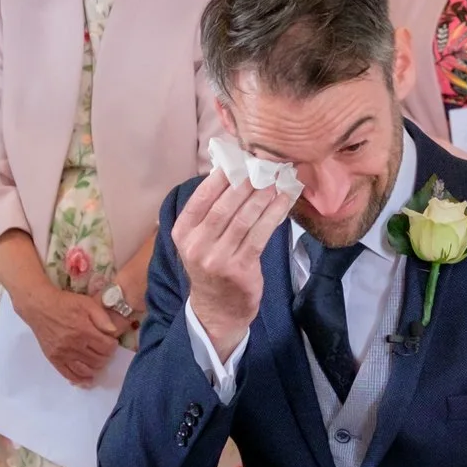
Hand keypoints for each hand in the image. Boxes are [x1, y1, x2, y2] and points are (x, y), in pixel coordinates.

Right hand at [20, 284, 124, 384]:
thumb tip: (113, 332)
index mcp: (84, 330)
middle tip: (105, 352)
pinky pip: (69, 374)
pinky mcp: (54, 359)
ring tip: (98, 363)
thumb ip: (102, 317)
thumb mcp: (87, 303)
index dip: (113, 346)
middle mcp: (74, 345)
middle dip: (106, 357)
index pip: (107, 347)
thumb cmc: (64, 303)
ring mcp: (63, 354)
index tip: (111, 342)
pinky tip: (86, 380)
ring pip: (86, 369)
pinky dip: (80, 379)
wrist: (39, 307)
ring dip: (96, 369)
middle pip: (98, 360)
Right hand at [170, 172, 296, 361]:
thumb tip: (233, 170)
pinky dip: (274, 214)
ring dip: (263, 195)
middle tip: (265, 163)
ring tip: (278, 178)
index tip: (240, 156)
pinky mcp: (240, 269)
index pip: (201, 197)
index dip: (222, 175)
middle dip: (247, 181)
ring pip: (244, 218)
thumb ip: (210, 211)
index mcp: (182, 232)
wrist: (217, 309)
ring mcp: (217, 259)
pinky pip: (260, 234)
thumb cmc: (212, 266)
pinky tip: (284, 200)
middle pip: (224, 205)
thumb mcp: (199, 239)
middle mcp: (196, 245)